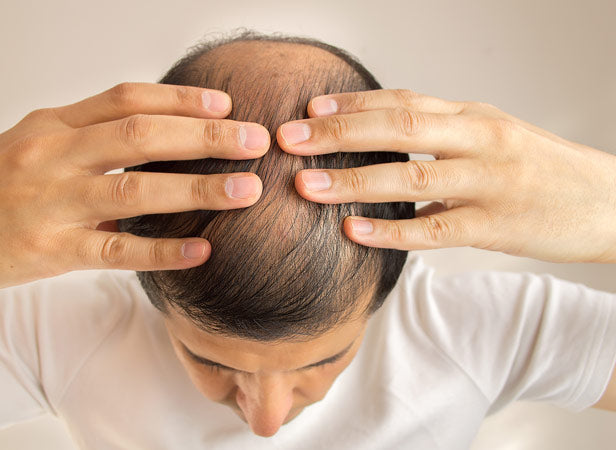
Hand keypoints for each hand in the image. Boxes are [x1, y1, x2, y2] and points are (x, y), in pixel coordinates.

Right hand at [0, 83, 268, 298]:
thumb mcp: (29, 149)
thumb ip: (86, 143)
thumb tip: (153, 149)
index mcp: (52, 126)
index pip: (126, 99)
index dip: (180, 99)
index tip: (225, 105)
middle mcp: (52, 156)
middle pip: (142, 135)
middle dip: (206, 137)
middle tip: (255, 141)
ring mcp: (49, 205)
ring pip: (136, 189)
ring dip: (198, 188)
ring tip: (245, 189)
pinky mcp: (46, 254)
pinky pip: (115, 252)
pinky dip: (162, 250)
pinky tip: (201, 249)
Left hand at [277, 89, 615, 263]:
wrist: (606, 201)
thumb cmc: (537, 170)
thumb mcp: (490, 137)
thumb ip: (439, 137)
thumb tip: (380, 144)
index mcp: (472, 116)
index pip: (402, 102)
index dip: (352, 105)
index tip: (309, 109)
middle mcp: (478, 140)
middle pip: (398, 130)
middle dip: (339, 134)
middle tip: (290, 140)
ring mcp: (488, 182)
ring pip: (411, 177)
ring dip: (353, 180)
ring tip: (306, 185)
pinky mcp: (496, 226)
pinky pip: (435, 229)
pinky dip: (391, 230)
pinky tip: (354, 232)